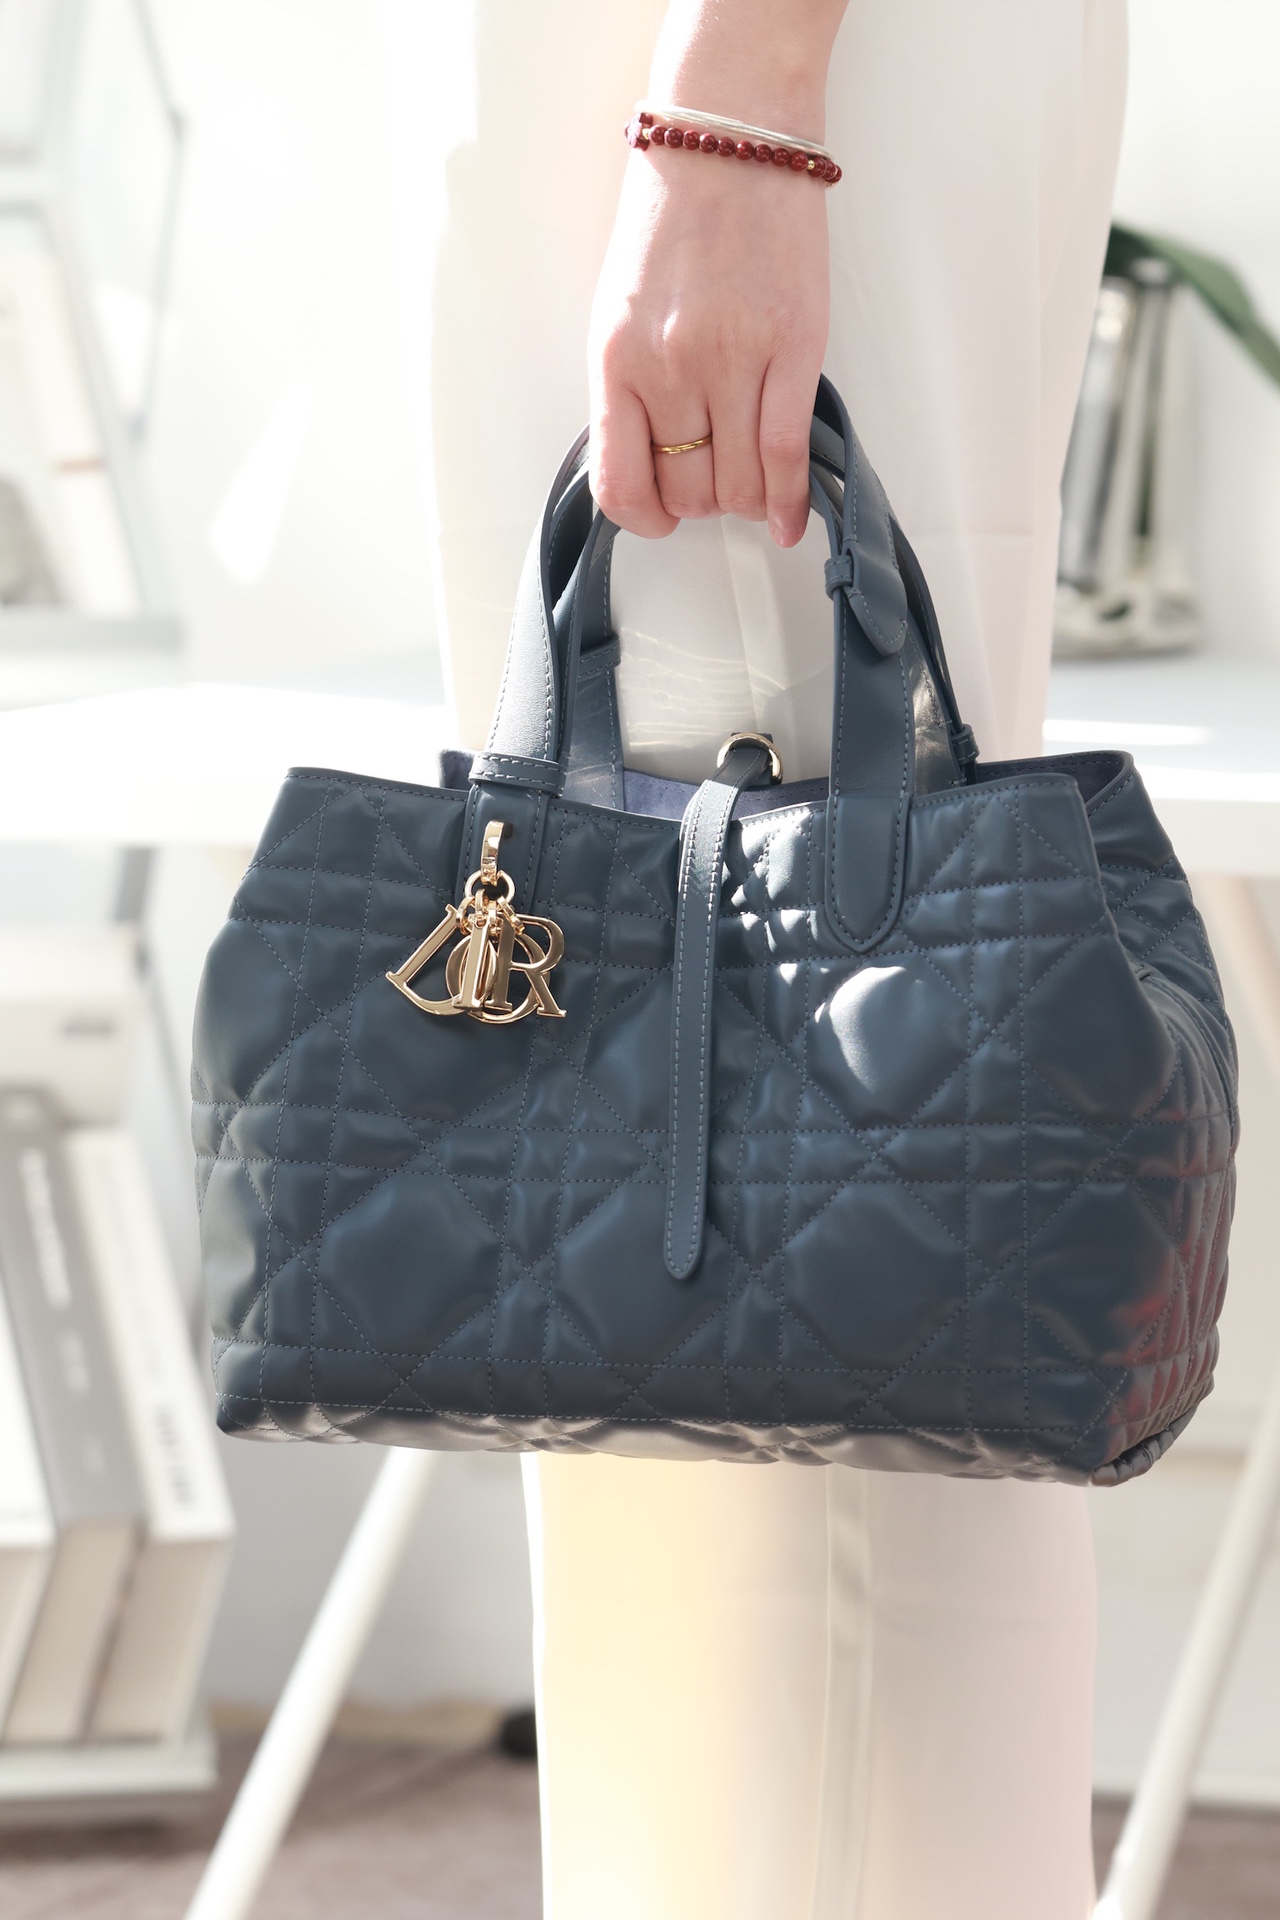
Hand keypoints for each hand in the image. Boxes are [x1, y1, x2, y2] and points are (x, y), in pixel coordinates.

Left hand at [589, 139, 829, 549]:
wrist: (728, 140)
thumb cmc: (672, 221)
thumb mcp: (620, 312)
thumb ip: (629, 391)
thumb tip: (651, 465)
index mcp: (616, 361)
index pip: (620, 486)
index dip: (645, 519)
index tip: (661, 516)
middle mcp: (669, 368)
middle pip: (688, 492)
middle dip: (703, 501)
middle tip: (715, 476)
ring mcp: (732, 361)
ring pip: (738, 486)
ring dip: (746, 499)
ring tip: (751, 479)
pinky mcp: (793, 349)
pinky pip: (786, 455)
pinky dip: (789, 500)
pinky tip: (790, 520)